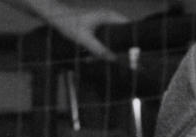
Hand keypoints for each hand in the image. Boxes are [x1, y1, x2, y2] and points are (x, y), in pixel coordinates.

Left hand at [4, 0, 126, 58]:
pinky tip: (106, 56)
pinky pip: (109, 36)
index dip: (137, 40)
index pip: (131, 26)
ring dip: (118, 48)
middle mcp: (109, 16)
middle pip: (126, 32)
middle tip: (133, 63)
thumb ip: (101, 50)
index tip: (142, 54)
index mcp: (110, 16)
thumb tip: (117, 62)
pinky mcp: (98, 24)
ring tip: (122, 62)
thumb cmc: (68, 23)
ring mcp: (104, 20)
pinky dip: (109, 46)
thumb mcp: (85, 39)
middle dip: (129, 47)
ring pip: (117, 35)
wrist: (53, 15)